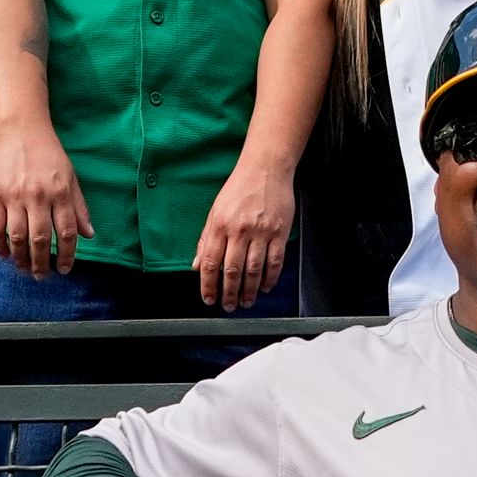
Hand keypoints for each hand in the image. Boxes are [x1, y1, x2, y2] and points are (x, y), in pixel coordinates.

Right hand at [0, 122, 91, 276]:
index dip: (66, 255)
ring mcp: (14, 196)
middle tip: (42, 276)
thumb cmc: (49, 154)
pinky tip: (5, 254)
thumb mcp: (71, 178)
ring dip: (21, 258)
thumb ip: (79, 207)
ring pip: (17, 237)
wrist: (21, 131)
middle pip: (40, 239)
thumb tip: (89, 235)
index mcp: (60, 193)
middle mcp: (38, 196)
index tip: (64, 269)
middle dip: (42, 263)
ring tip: (24, 269)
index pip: (66, 233)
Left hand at [194, 159, 297, 311]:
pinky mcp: (280, 232)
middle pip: (232, 271)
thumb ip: (205, 239)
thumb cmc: (239, 189)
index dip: (208, 285)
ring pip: (254, 270)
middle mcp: (239, 230)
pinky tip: (266, 287)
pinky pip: (275, 261)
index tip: (209, 299)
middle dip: (229, 293)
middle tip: (229, 306)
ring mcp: (261, 232)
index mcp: (220, 225)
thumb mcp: (215, 211)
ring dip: (249, 290)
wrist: (266, 169)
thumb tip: (196, 265)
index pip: (210, 262)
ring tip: (246, 302)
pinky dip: (270, 278)